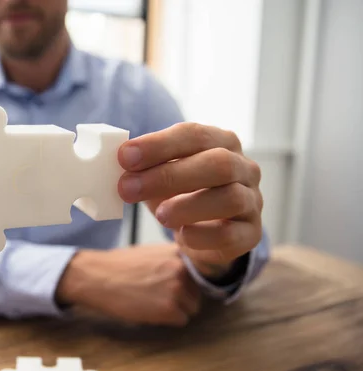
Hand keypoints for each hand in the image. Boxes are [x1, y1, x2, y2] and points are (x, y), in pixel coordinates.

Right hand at [56, 244, 201, 325]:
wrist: (97, 276)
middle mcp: (182, 268)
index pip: (201, 272)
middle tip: (158, 294)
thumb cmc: (120, 265)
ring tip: (152, 301)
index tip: (179, 285)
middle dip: (183, 297)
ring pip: (191, 308)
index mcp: (179, 252)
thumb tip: (191, 271)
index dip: (190, 281)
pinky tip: (149, 310)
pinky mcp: (169, 308)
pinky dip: (167, 320)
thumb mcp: (152, 252)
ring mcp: (177, 288)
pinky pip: (181, 320)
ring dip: (176, 309)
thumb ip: (174, 259)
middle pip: (198, 293)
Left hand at [117, 122, 262, 276]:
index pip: (194, 135)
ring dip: (188, 206)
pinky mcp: (251, 234)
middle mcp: (244, 168)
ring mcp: (252, 201)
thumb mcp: (162, 173)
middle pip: (217, 164)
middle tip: (128, 188)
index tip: (124, 157)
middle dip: (168, 175)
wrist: (207, 232)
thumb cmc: (181, 193)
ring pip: (230, 198)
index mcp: (221, 142)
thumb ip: (144, 166)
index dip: (158, 145)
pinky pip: (232, 234)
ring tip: (159, 215)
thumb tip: (119, 162)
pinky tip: (182, 235)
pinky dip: (204, 235)